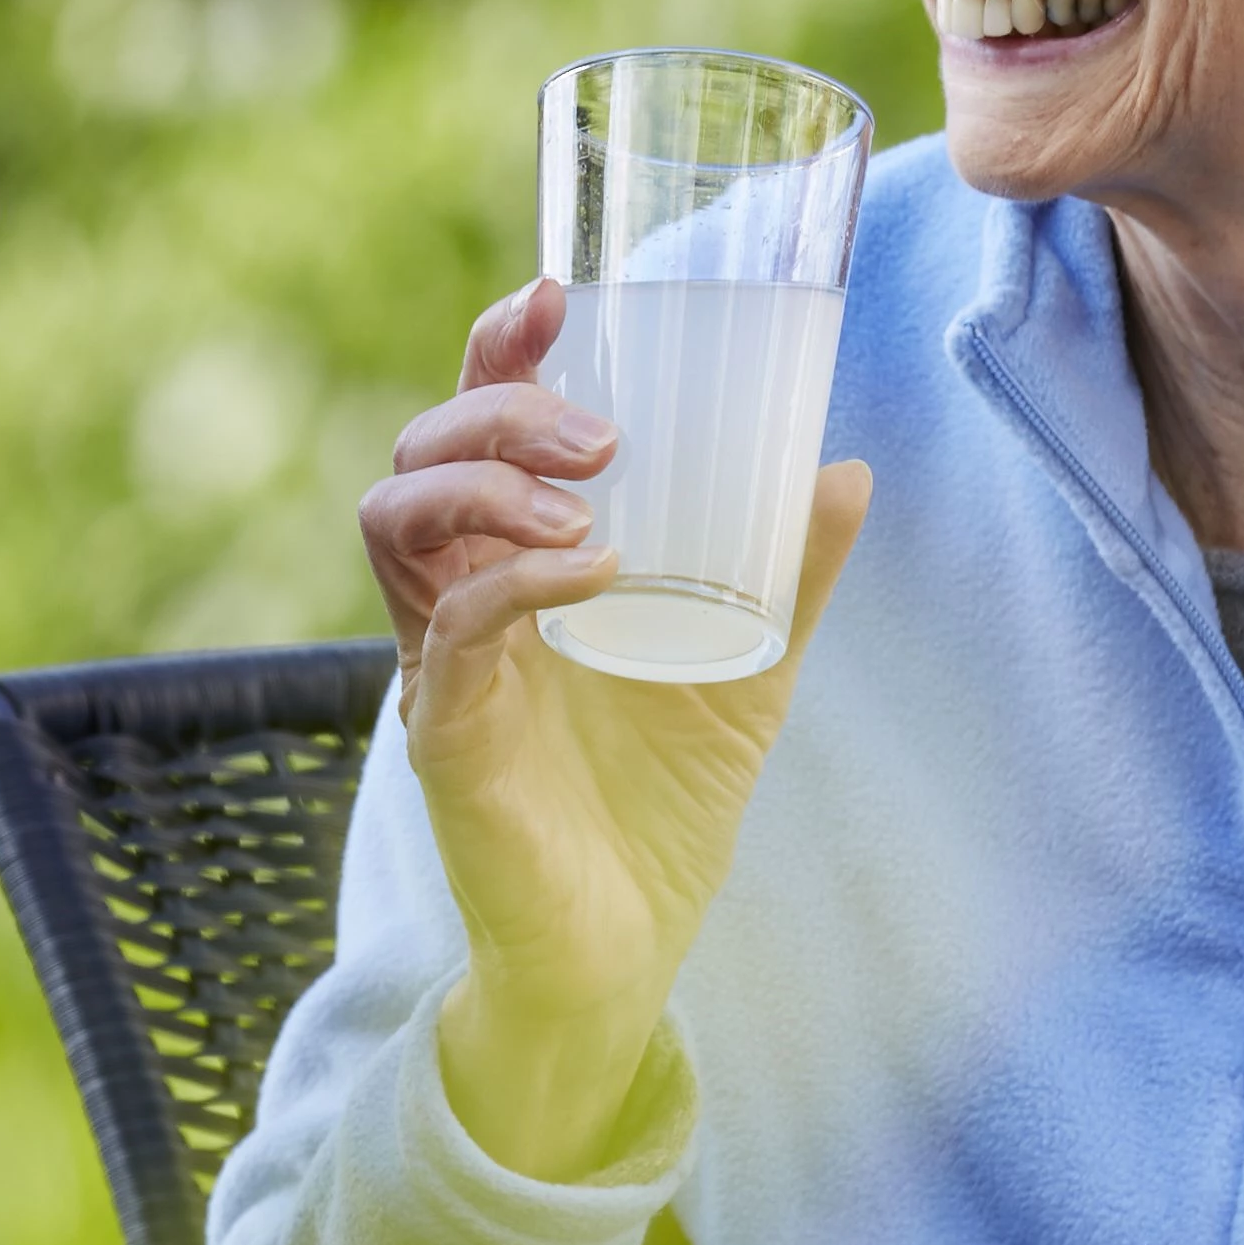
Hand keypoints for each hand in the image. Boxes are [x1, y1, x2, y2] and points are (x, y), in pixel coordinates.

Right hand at [364, 278, 871, 1179]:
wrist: (624, 951)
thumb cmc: (658, 806)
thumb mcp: (748, 669)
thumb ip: (789, 575)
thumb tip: (845, 466)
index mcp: (507, 564)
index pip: (470, 426)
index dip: (499, 349)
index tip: (560, 293)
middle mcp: (454, 600)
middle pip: (417, 453)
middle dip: (497, 409)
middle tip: (601, 434)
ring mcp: (438, 664)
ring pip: (397, 520)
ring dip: (488, 483)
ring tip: (587, 500)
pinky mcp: (445, 732)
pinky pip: (454, 627)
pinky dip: (520, 582)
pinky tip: (595, 572)